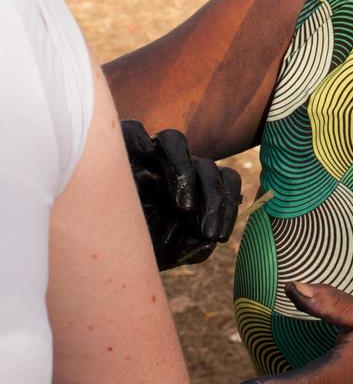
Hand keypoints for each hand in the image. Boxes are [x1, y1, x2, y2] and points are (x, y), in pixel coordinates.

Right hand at [122, 120, 241, 270]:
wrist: (93, 244)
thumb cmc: (133, 245)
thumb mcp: (166, 252)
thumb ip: (192, 247)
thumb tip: (209, 241)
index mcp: (191, 186)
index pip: (222, 180)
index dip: (227, 204)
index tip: (218, 236)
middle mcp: (173, 167)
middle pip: (205, 164)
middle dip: (214, 199)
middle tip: (208, 231)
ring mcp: (146, 154)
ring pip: (175, 140)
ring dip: (184, 171)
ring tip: (184, 207)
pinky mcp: (118, 146)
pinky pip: (132, 130)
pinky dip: (138, 138)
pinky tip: (143, 156)